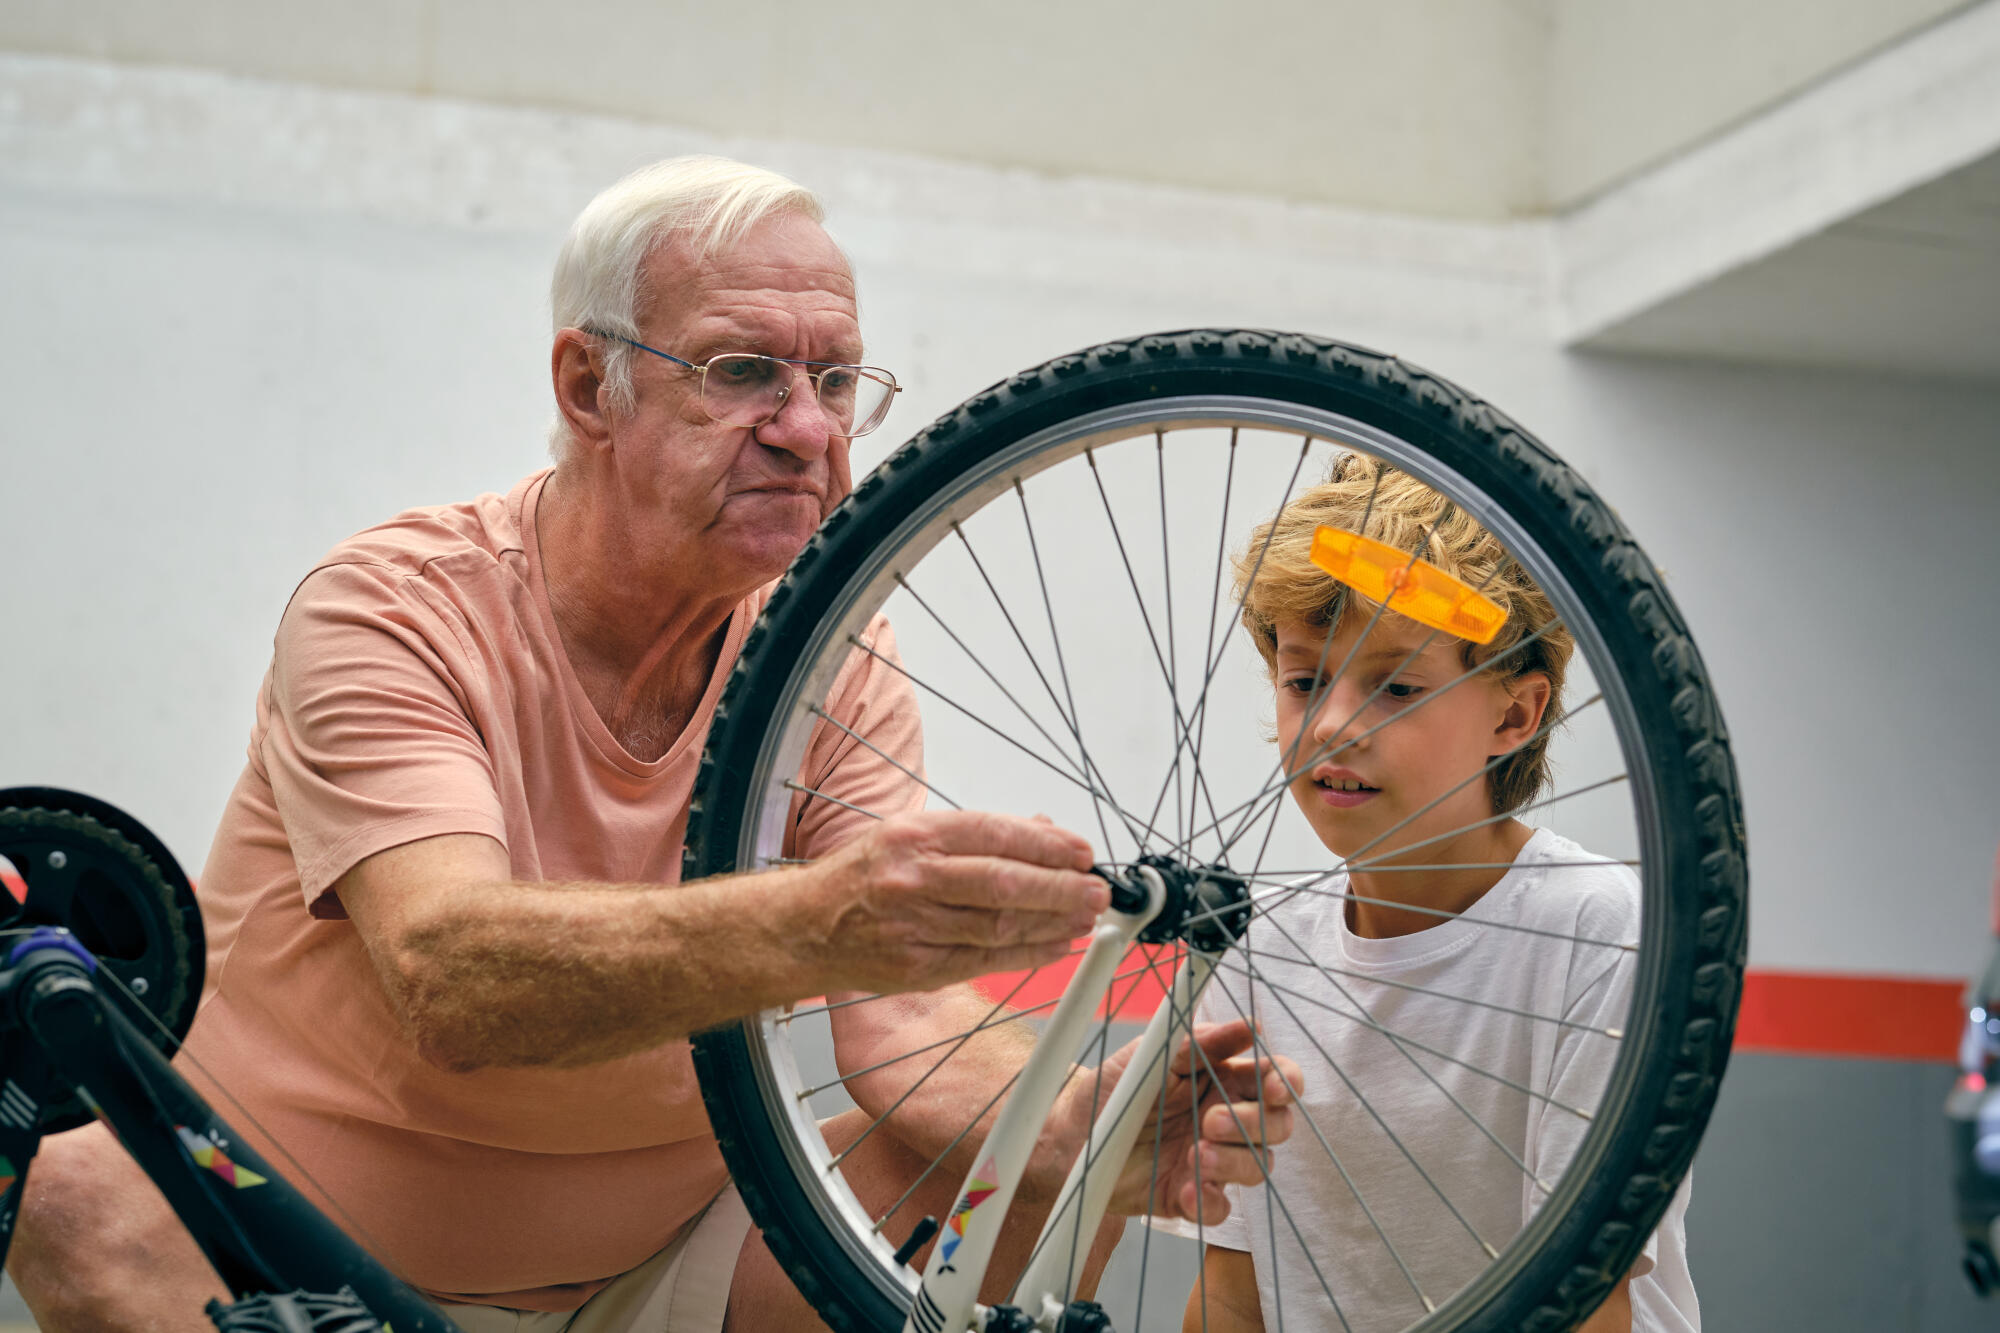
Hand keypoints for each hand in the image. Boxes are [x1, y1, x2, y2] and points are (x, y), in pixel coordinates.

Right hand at [797, 810, 1106, 994]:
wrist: (804, 928)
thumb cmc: (861, 877)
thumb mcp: (909, 834)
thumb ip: (975, 834)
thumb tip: (1042, 831)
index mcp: (914, 836)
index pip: (994, 834)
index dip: (1046, 844)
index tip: (1081, 852)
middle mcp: (913, 879)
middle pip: (1003, 883)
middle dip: (1060, 887)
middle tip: (1097, 890)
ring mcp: (915, 927)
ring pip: (999, 926)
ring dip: (1053, 923)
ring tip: (1086, 917)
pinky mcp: (919, 968)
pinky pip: (986, 961)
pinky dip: (1028, 954)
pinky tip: (1056, 945)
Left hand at [1059, 1020, 1299, 1224]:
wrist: (1071, 1134)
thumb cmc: (1114, 1087)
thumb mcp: (1153, 1054)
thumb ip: (1200, 1042)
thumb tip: (1251, 1026)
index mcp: (1223, 1079)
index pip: (1275, 1080)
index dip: (1286, 1083)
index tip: (1273, 1087)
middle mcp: (1226, 1119)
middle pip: (1277, 1126)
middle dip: (1255, 1124)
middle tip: (1210, 1122)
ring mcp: (1212, 1159)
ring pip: (1258, 1166)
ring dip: (1234, 1162)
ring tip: (1195, 1155)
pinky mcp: (1192, 1195)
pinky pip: (1221, 1208)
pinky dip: (1210, 1200)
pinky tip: (1187, 1190)